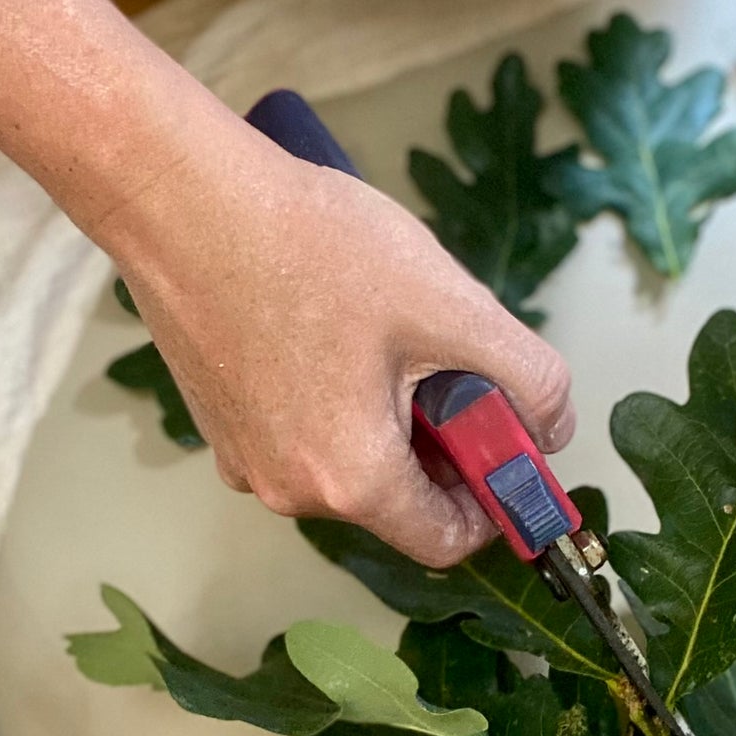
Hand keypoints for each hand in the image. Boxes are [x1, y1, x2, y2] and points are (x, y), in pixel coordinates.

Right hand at [0, 0, 571, 566]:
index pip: (448, 540)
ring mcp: (242, 457)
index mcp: (349, 483)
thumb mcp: (450, 306)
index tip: (508, 429)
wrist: (180, 196)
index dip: (495, 491)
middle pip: (398, 498)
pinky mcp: (216, 420)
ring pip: (350, 460)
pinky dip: (336, 395)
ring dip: (389, 411)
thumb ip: (528, 377)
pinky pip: (302, 430)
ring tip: (384, 323)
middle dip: (440, 437)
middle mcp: (287, 491)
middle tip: (444, 350)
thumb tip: (555, 427)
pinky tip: (332, 319)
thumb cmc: (314, 248)